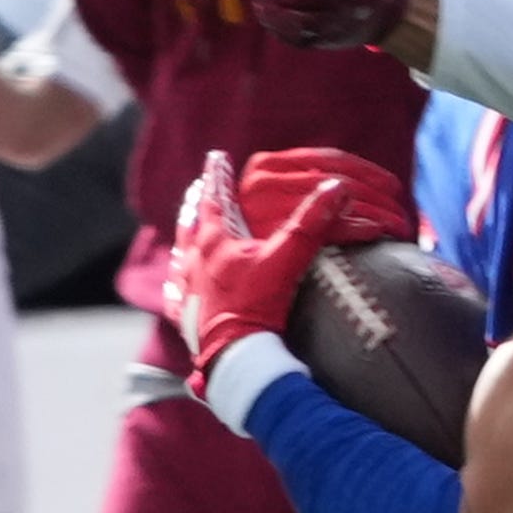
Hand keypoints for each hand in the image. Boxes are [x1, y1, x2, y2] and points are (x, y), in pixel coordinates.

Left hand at [164, 147, 404, 388]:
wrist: (234, 355)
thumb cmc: (255, 306)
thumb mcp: (287, 260)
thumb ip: (311, 223)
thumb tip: (337, 187)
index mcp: (214, 241)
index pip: (214, 198)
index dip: (218, 176)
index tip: (217, 157)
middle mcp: (193, 261)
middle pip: (191, 224)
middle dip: (197, 205)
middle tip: (196, 191)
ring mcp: (187, 291)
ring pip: (180, 256)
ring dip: (185, 241)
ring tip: (187, 232)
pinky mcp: (186, 319)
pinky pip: (176, 296)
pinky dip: (178, 286)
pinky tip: (177, 288)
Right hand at [235, 144, 418, 249]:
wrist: (239, 305)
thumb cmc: (264, 258)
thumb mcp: (280, 211)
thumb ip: (309, 189)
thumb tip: (365, 184)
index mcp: (263, 167)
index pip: (327, 159)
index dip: (367, 171)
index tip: (394, 186)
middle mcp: (261, 181)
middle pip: (339, 178)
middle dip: (379, 195)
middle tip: (403, 212)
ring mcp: (268, 206)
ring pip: (342, 198)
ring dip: (380, 212)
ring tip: (401, 226)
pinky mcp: (279, 234)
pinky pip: (335, 225)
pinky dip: (365, 227)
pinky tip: (382, 233)